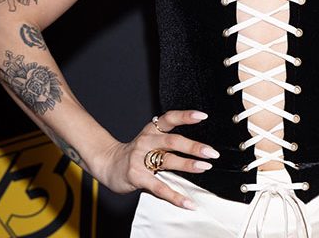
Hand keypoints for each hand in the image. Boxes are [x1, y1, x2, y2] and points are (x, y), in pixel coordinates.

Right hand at [94, 110, 218, 209]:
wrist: (107, 164)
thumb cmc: (135, 153)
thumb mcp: (150, 140)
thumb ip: (169, 141)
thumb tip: (199, 149)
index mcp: (151, 130)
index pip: (169, 118)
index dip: (185, 116)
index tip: (202, 116)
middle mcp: (146, 141)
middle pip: (172, 141)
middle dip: (193, 147)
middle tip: (211, 152)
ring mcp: (140, 159)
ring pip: (167, 160)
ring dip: (188, 164)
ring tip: (204, 167)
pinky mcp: (137, 177)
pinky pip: (159, 187)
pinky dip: (175, 196)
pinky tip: (188, 202)